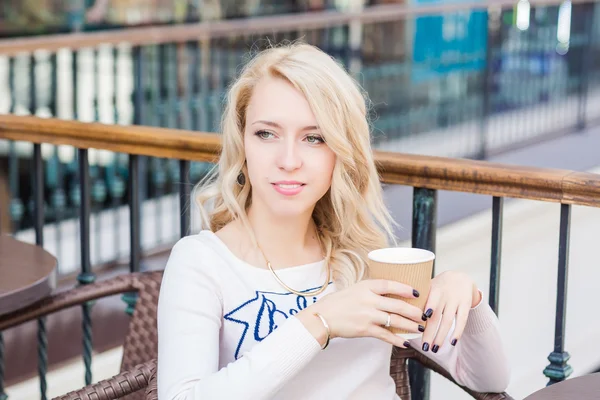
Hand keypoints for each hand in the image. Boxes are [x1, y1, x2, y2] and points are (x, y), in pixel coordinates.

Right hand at [296, 280, 424, 347]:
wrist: (323, 318)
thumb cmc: (337, 302)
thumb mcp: (354, 289)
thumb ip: (371, 290)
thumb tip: (389, 293)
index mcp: (366, 286)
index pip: (390, 284)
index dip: (405, 288)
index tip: (417, 292)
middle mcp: (368, 300)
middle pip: (397, 305)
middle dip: (413, 311)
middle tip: (423, 314)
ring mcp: (368, 315)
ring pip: (395, 320)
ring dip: (409, 325)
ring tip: (419, 328)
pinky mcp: (365, 329)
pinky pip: (386, 335)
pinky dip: (397, 339)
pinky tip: (405, 342)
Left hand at [420, 270, 479, 352]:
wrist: (461, 276)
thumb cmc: (438, 286)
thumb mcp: (429, 286)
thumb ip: (419, 298)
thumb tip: (400, 313)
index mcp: (433, 288)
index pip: (427, 303)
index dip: (422, 314)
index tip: (417, 326)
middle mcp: (445, 294)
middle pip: (436, 316)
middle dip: (429, 333)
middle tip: (424, 347)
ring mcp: (456, 299)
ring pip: (448, 320)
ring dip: (441, 336)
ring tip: (435, 349)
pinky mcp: (466, 304)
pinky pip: (462, 320)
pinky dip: (457, 331)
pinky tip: (452, 342)